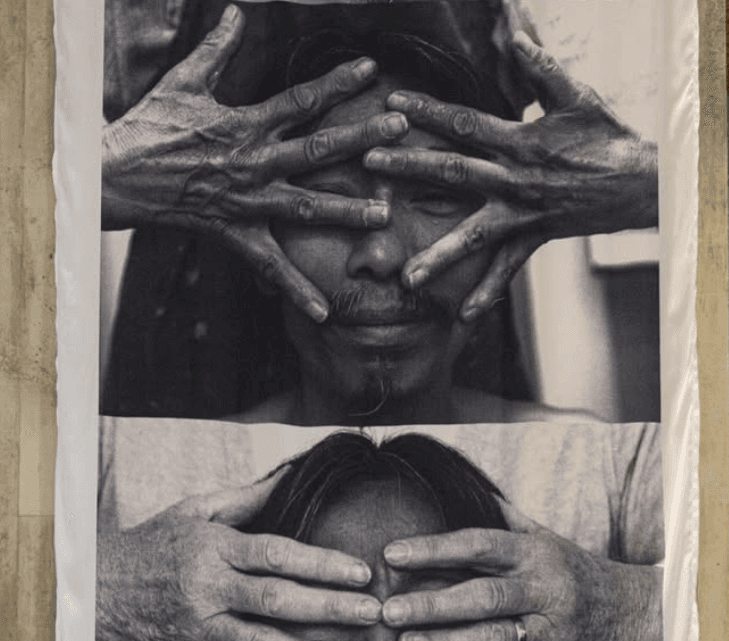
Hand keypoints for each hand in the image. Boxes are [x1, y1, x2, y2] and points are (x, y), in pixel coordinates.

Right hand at [96, 473, 381, 640]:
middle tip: (372, 612)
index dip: (321, 563)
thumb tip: (293, 473)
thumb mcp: (196, 509)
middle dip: (328, 608)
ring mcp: (201, 629)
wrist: (99, 588)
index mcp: (215, 548)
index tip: (361, 571)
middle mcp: (209, 590)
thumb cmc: (157, 542)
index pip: (277, 555)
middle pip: (276, 600)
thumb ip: (248, 497)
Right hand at [102, 4, 408, 321]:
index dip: (337, 83)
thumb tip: (236, 12)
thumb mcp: (184, 82)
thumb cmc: (151, 127)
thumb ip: (217, 50)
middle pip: (317, 149)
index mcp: (245, 124)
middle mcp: (254, 163)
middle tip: (401, 130)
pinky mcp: (237, 233)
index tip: (371, 70)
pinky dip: (297, 290)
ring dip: (346, 210)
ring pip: (306, 206)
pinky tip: (326, 312)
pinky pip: (271, 266)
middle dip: (361, 138)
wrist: (118, 176)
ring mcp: (248, 202)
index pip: (300, 99)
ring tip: (384, 215)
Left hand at [364, 30, 657, 319]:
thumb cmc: (606, 137)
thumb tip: (516, 36)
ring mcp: (521, 216)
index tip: (392, 103)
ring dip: (438, 258)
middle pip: (454, 173)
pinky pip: (506, 271)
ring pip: (472, 238)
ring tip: (405, 279)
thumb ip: (543, 70)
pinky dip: (486, 293)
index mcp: (521, 143)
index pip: (465, 123)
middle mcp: (515, 182)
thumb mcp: (578, 96)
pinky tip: (462, 317)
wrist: (640, 185)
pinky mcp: (533, 239)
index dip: (428, 111)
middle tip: (369, 164)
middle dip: (409, 167)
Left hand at [380, 502, 662, 640]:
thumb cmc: (575, 570)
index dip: (434, 549)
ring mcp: (551, 630)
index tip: (393, 554)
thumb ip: (504, 518)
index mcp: (534, 553)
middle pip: (483, 595)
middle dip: (433, 603)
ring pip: (496, 638)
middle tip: (388, 611)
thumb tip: (466, 487)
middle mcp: (543, 589)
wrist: (636, 615)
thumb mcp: (545, 537)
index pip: (479, 545)